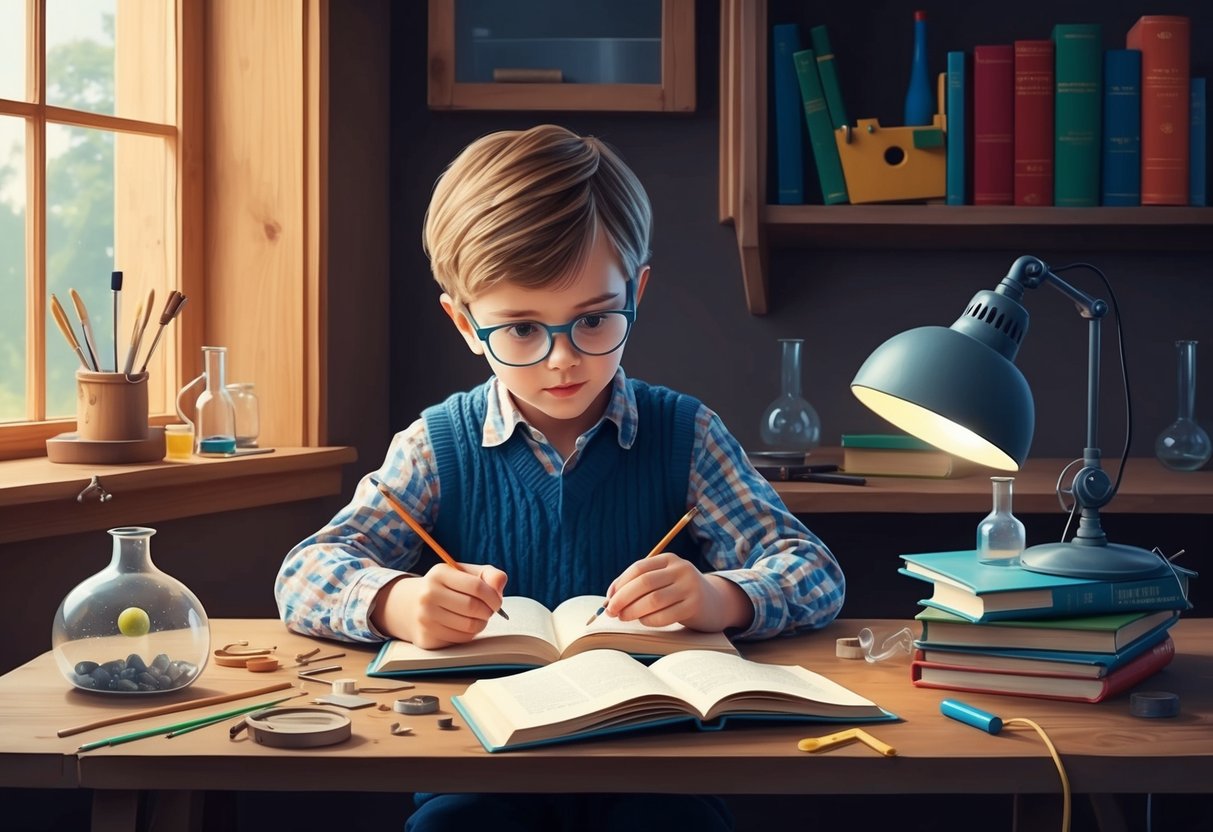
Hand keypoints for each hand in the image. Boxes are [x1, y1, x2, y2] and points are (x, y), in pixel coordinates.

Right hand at [371, 562, 506, 648]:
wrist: (413, 605)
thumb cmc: (449, 588)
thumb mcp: (467, 574)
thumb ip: (489, 575)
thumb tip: (499, 585)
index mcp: (440, 573)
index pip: (477, 586)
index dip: (494, 596)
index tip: (497, 601)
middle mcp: (428, 594)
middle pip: (473, 607)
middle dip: (489, 611)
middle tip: (490, 611)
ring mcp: (425, 617)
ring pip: (469, 626)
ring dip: (481, 623)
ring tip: (478, 618)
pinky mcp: (427, 636)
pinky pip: (460, 639)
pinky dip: (470, 634)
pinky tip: (464, 626)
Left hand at [603, 553, 751, 631]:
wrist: (715, 602)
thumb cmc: (679, 593)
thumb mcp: (664, 580)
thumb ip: (640, 584)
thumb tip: (611, 597)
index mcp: (669, 559)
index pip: (639, 568)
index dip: (620, 584)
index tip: (609, 599)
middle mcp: (681, 569)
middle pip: (644, 583)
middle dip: (623, 598)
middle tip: (611, 611)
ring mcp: (690, 587)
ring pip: (653, 600)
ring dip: (633, 611)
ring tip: (624, 617)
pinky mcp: (695, 605)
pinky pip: (665, 615)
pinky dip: (649, 620)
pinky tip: (643, 621)